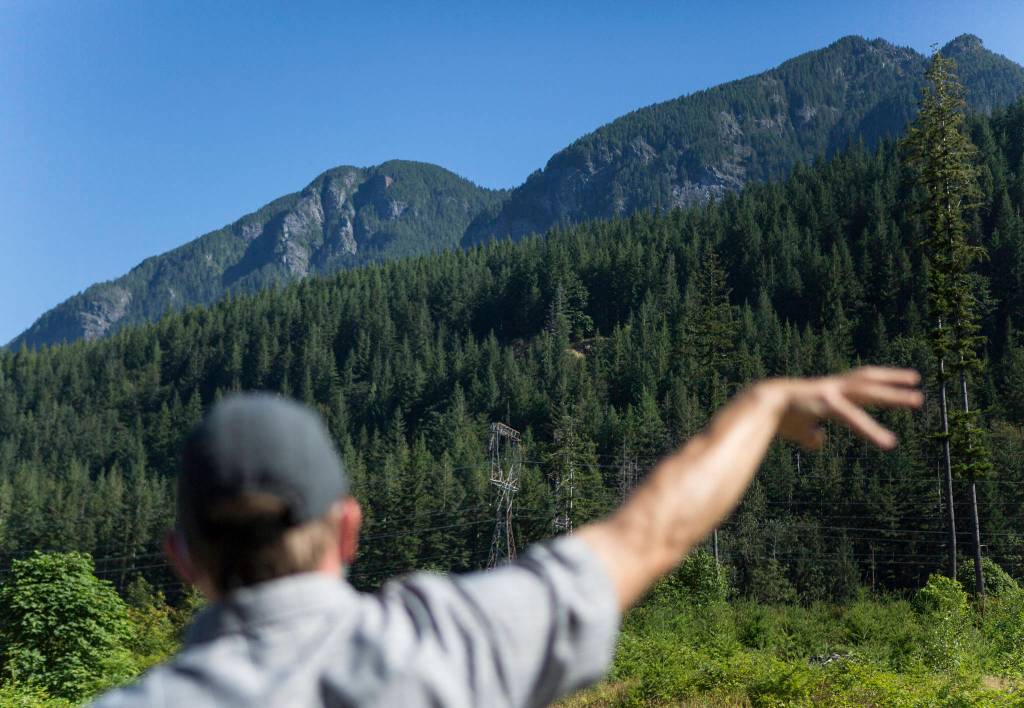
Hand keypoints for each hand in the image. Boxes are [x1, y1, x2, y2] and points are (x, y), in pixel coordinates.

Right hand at [766, 367, 922, 450]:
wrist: (758, 406)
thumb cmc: (776, 417)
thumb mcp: (800, 429)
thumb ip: (812, 435)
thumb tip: (820, 442)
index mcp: (827, 392)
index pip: (857, 383)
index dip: (877, 381)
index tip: (896, 381)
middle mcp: (832, 388)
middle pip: (867, 380)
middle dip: (892, 380)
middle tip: (916, 380)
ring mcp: (830, 393)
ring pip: (868, 392)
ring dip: (894, 396)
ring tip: (917, 400)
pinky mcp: (827, 404)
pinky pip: (854, 418)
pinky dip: (872, 430)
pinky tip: (888, 443)